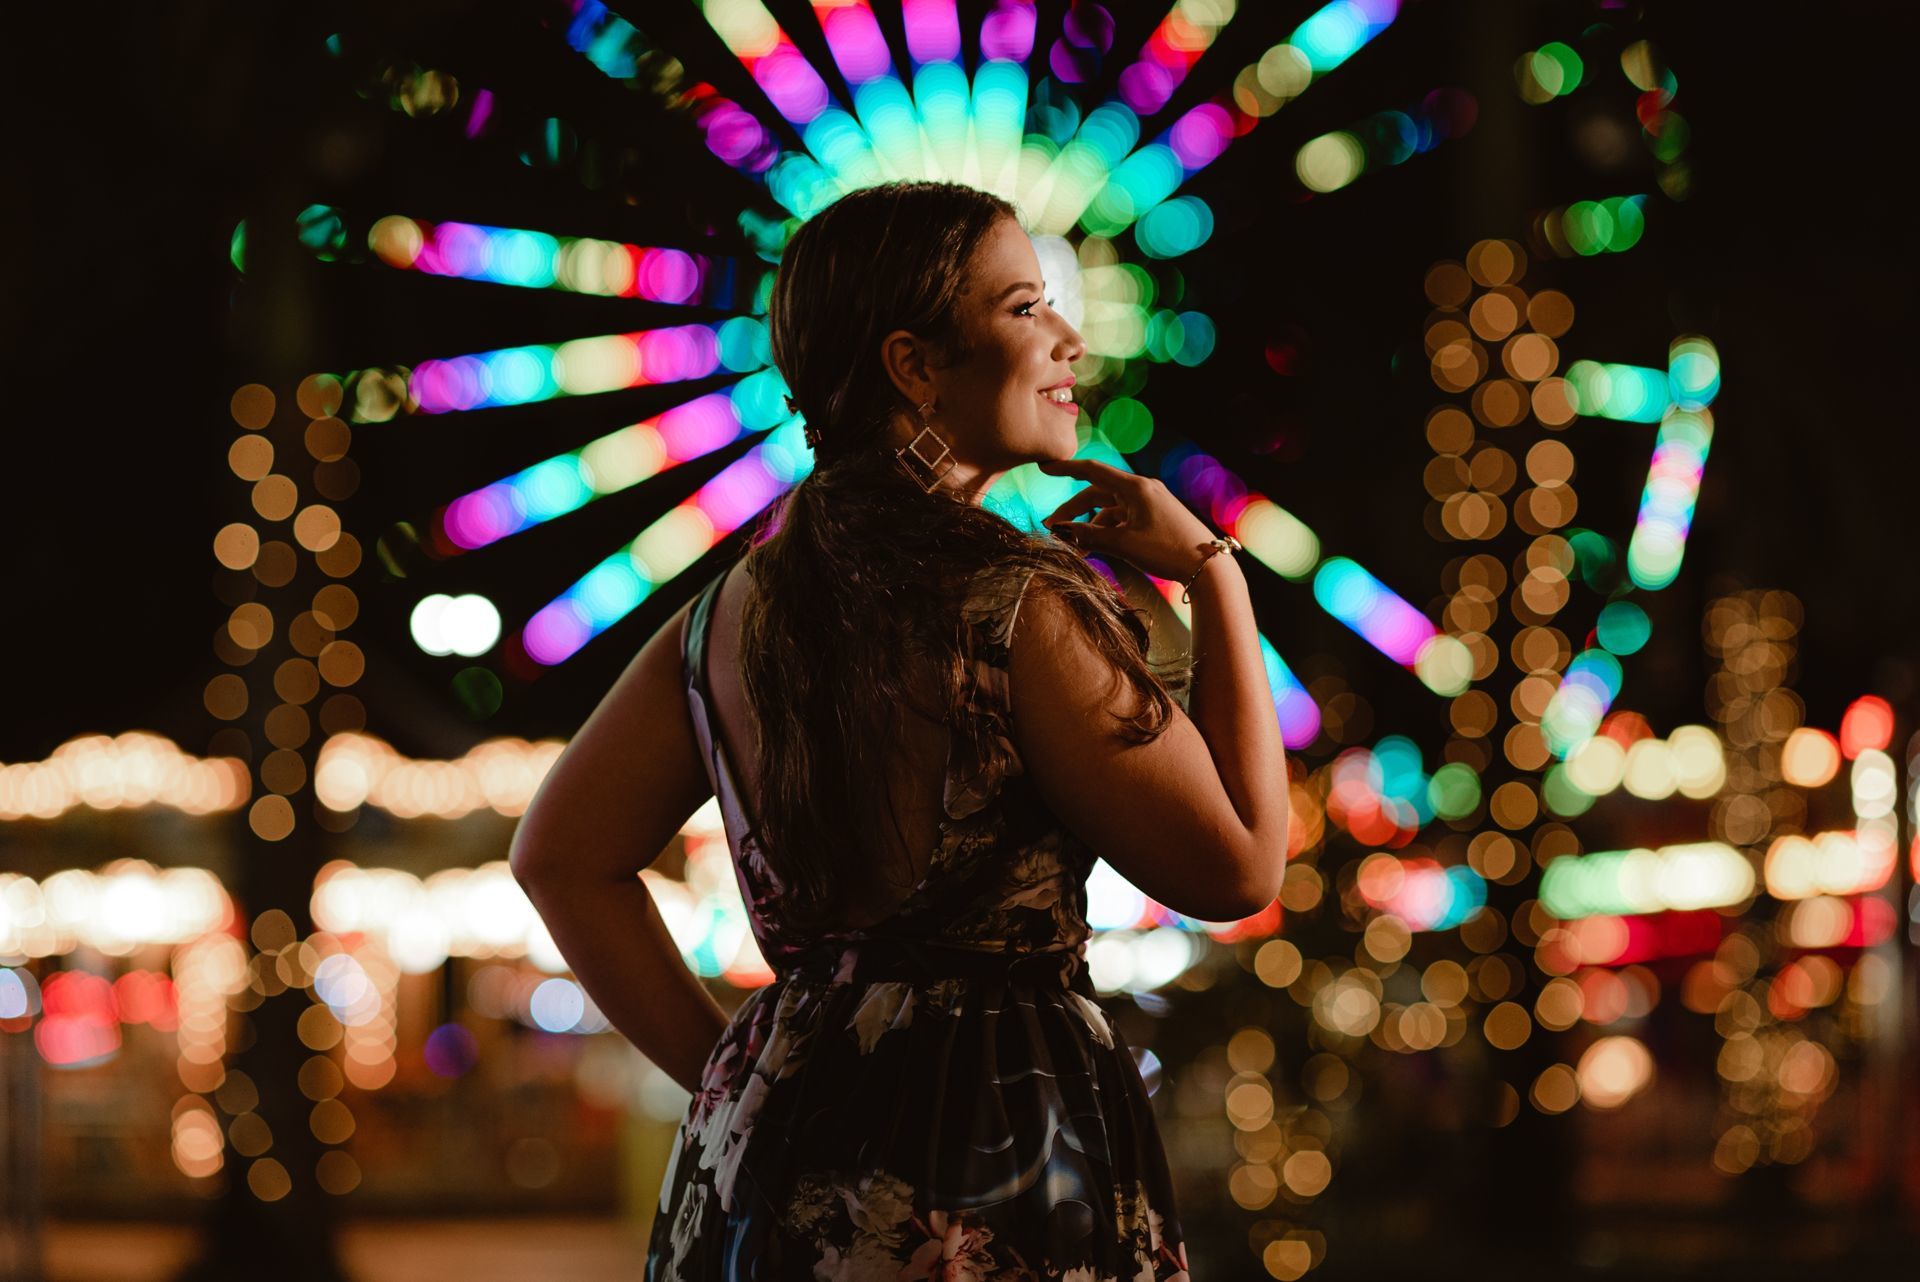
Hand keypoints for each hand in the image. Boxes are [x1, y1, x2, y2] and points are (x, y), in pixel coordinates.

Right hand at [1038, 457, 1221, 581]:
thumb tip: (1059, 532)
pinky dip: (1106, 531)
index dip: (1066, 469)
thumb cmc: (1167, 551)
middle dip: (1073, 510)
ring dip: (1089, 526)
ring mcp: (1150, 504)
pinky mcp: (1155, 518)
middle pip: (1098, 493)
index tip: (1045, 467)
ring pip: (1109, 509)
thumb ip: (1089, 536)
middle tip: (1051, 529)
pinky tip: (1095, 550)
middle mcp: (1142, 490)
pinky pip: (1122, 520)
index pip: (1092, 471)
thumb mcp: (1123, 544)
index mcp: (1136, 487)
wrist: (1208, 567)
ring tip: (1073, 548)